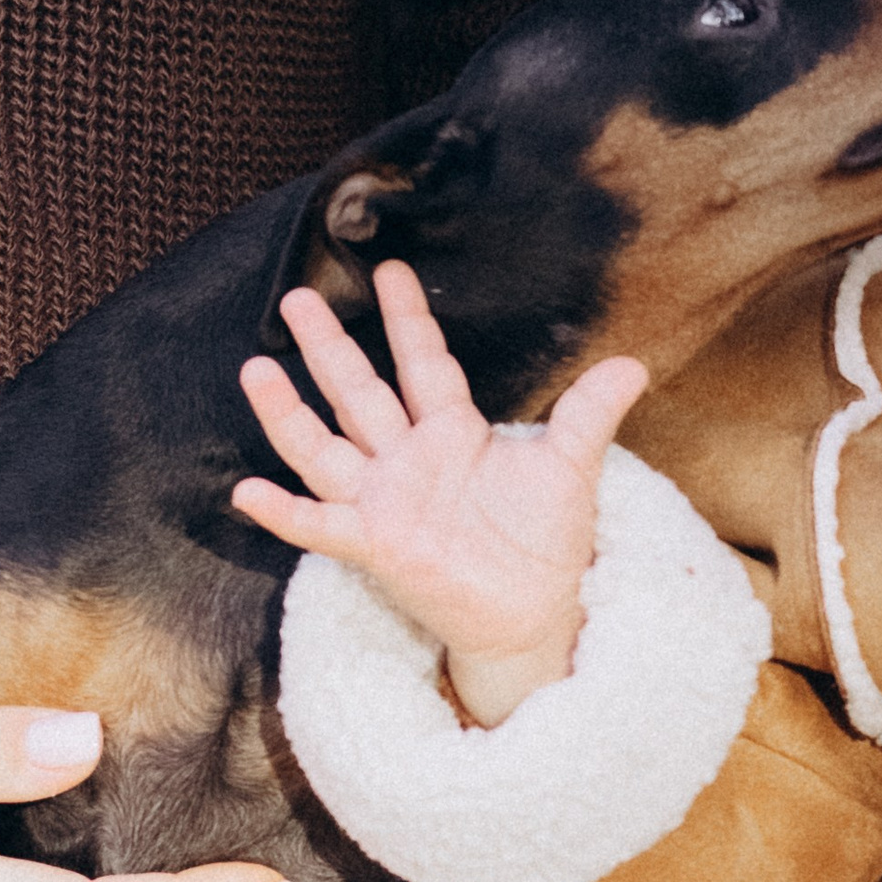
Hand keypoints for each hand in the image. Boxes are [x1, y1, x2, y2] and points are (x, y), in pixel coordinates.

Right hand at [234, 259, 645, 726]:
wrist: (534, 611)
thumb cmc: (545, 540)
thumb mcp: (572, 467)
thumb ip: (590, 413)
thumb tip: (635, 363)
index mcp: (452, 432)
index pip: (425, 363)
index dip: (408, 319)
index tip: (390, 270)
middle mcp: (409, 460)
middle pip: (360, 392)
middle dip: (329, 348)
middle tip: (298, 298)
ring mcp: (386, 502)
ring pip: (326, 448)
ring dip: (289, 414)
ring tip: (254, 369)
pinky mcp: (377, 546)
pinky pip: (322, 526)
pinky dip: (285, 512)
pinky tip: (246, 492)